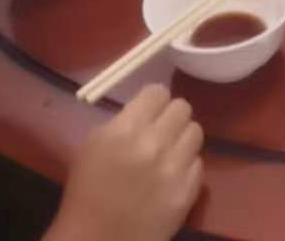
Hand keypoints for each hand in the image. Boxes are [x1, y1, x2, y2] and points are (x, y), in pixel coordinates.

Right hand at [52, 85, 202, 240]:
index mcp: (126, 130)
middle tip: (160, 130)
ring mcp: (175, 169)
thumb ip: (123, 121)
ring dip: (182, 139)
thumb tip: (148, 109)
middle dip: (170, 116)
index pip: (158, 91)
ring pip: (196, 131)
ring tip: (168, 152)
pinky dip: (186, 166)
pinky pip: (199, 163)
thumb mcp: (93, 145)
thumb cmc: (86, 192)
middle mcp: (155, 144)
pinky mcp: (188, 192)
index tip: (149, 110)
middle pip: (182, 107)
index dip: (153, 100)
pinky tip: (171, 177)